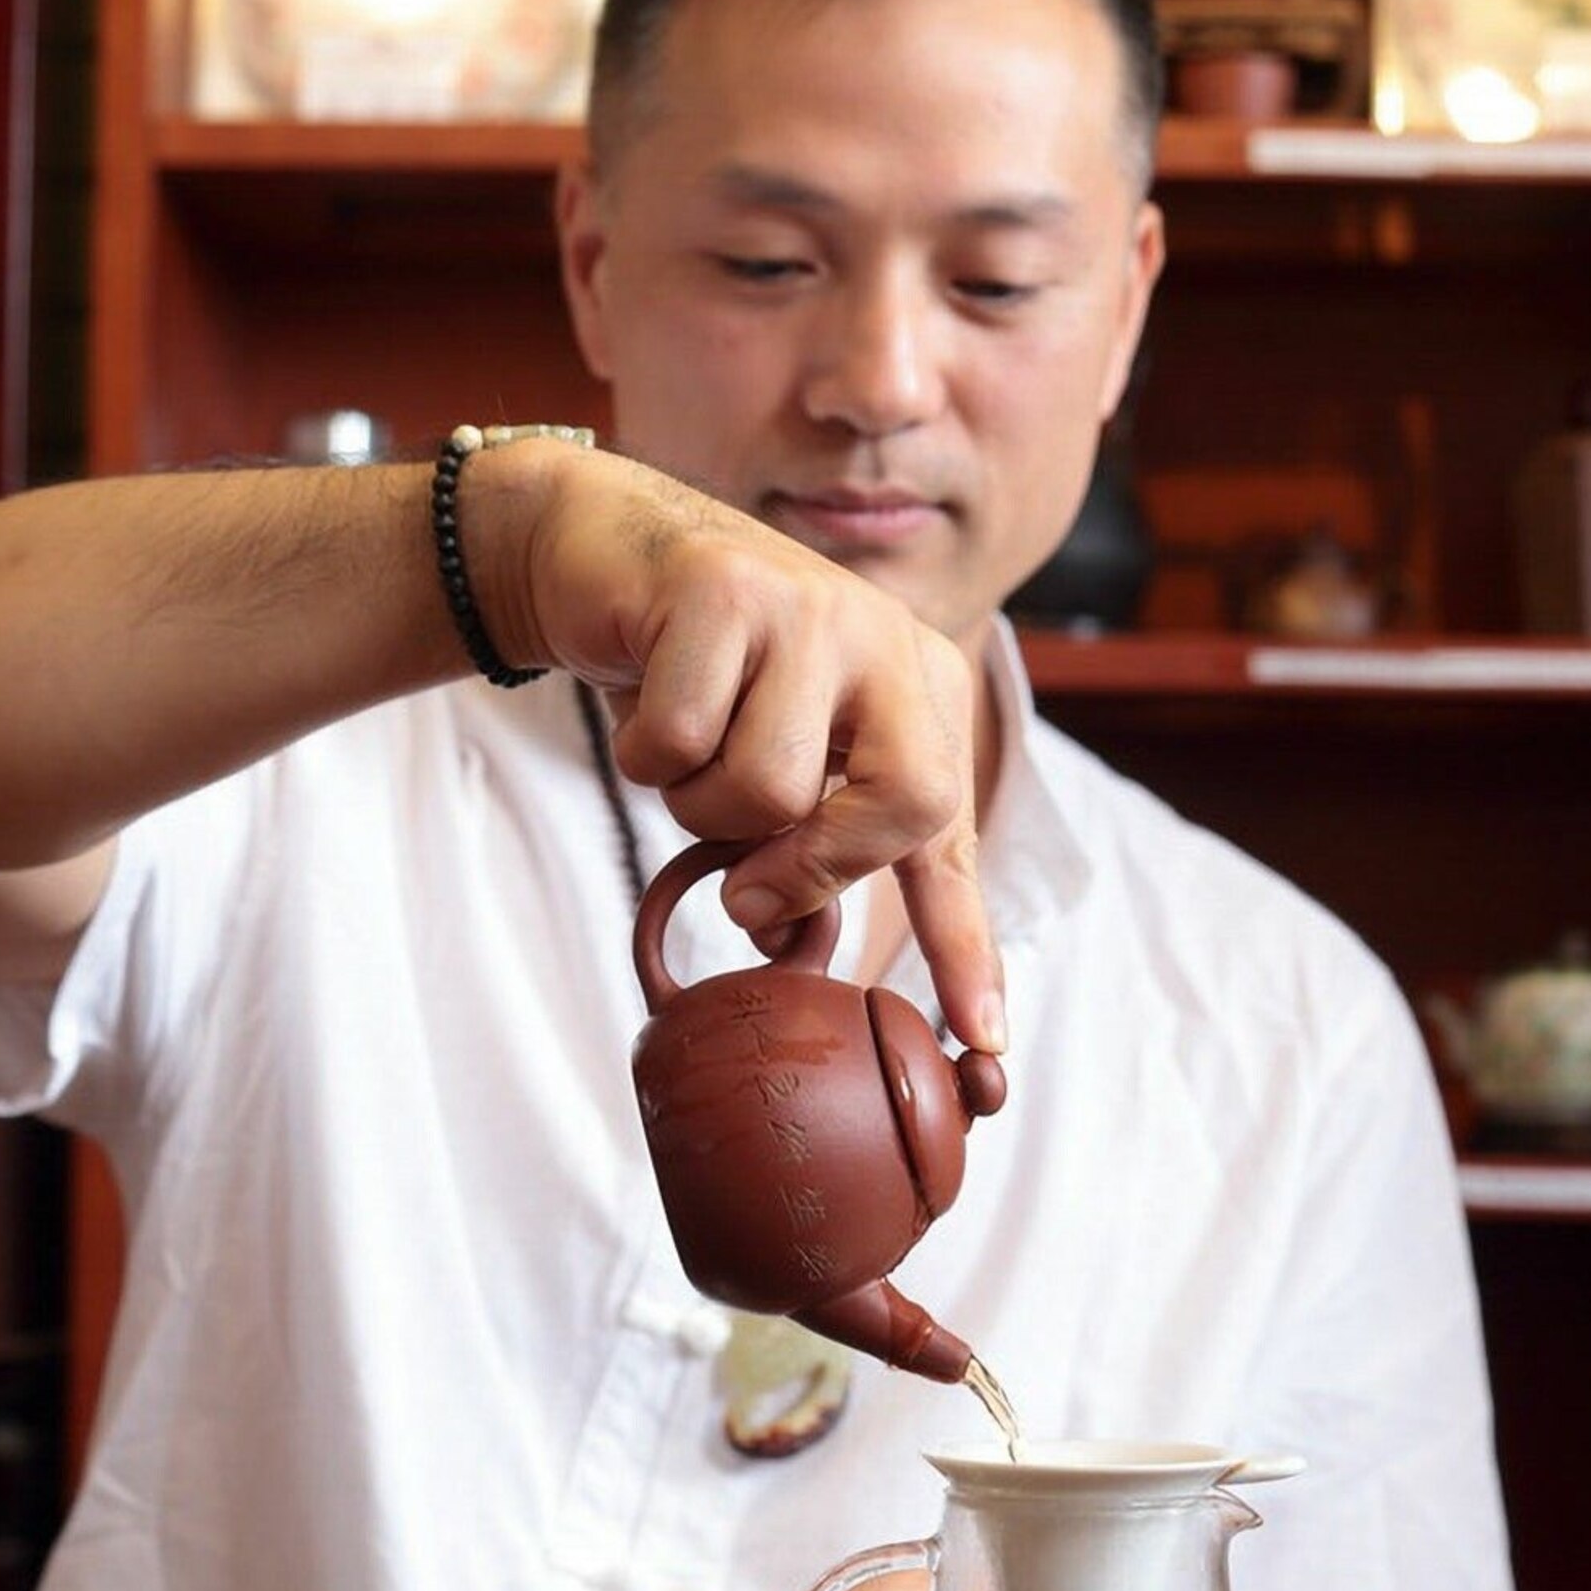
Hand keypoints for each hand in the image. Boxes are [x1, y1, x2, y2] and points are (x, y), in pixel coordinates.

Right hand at [469, 443, 1004, 1054]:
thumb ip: (800, 849)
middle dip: (808, 867)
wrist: (603, 549)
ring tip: (685, 747)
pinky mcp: (726, 590)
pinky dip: (642, 753)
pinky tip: (643, 694)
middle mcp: (885, 643)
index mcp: (918, 690)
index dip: (965, 943)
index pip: (950, 836)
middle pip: (897, 808)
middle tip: (746, 886)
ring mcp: (812, 609)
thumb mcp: (766, 763)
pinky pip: (678, 744)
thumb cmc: (694, 673)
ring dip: (696, 802)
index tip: (987, 1041)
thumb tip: (790, 946)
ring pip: (767, 791)